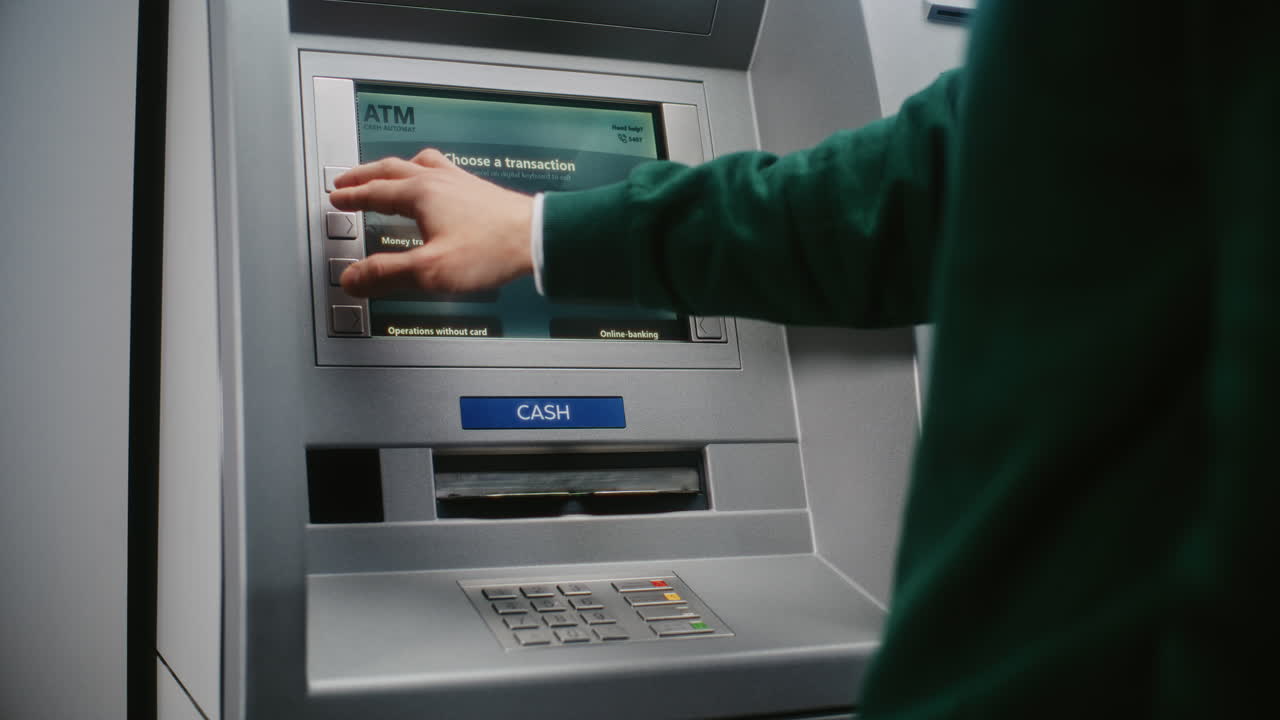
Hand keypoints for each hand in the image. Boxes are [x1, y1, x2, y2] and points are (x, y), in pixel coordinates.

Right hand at [328, 149, 533, 297]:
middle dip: (365, 175)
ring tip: (388, 172)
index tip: (335, 197)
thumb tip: (352, 278)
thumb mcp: (431, 270)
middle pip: (392, 169)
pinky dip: (427, 171)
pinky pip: (444, 170)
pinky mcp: (480, 190)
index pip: (375, 192)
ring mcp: (462, 182)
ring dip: (396, 167)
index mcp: (421, 194)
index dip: (352, 196)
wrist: (538, 239)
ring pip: (420, 163)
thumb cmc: (492, 252)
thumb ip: (387, 274)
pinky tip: (438, 184)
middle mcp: (439, 180)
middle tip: (347, 179)